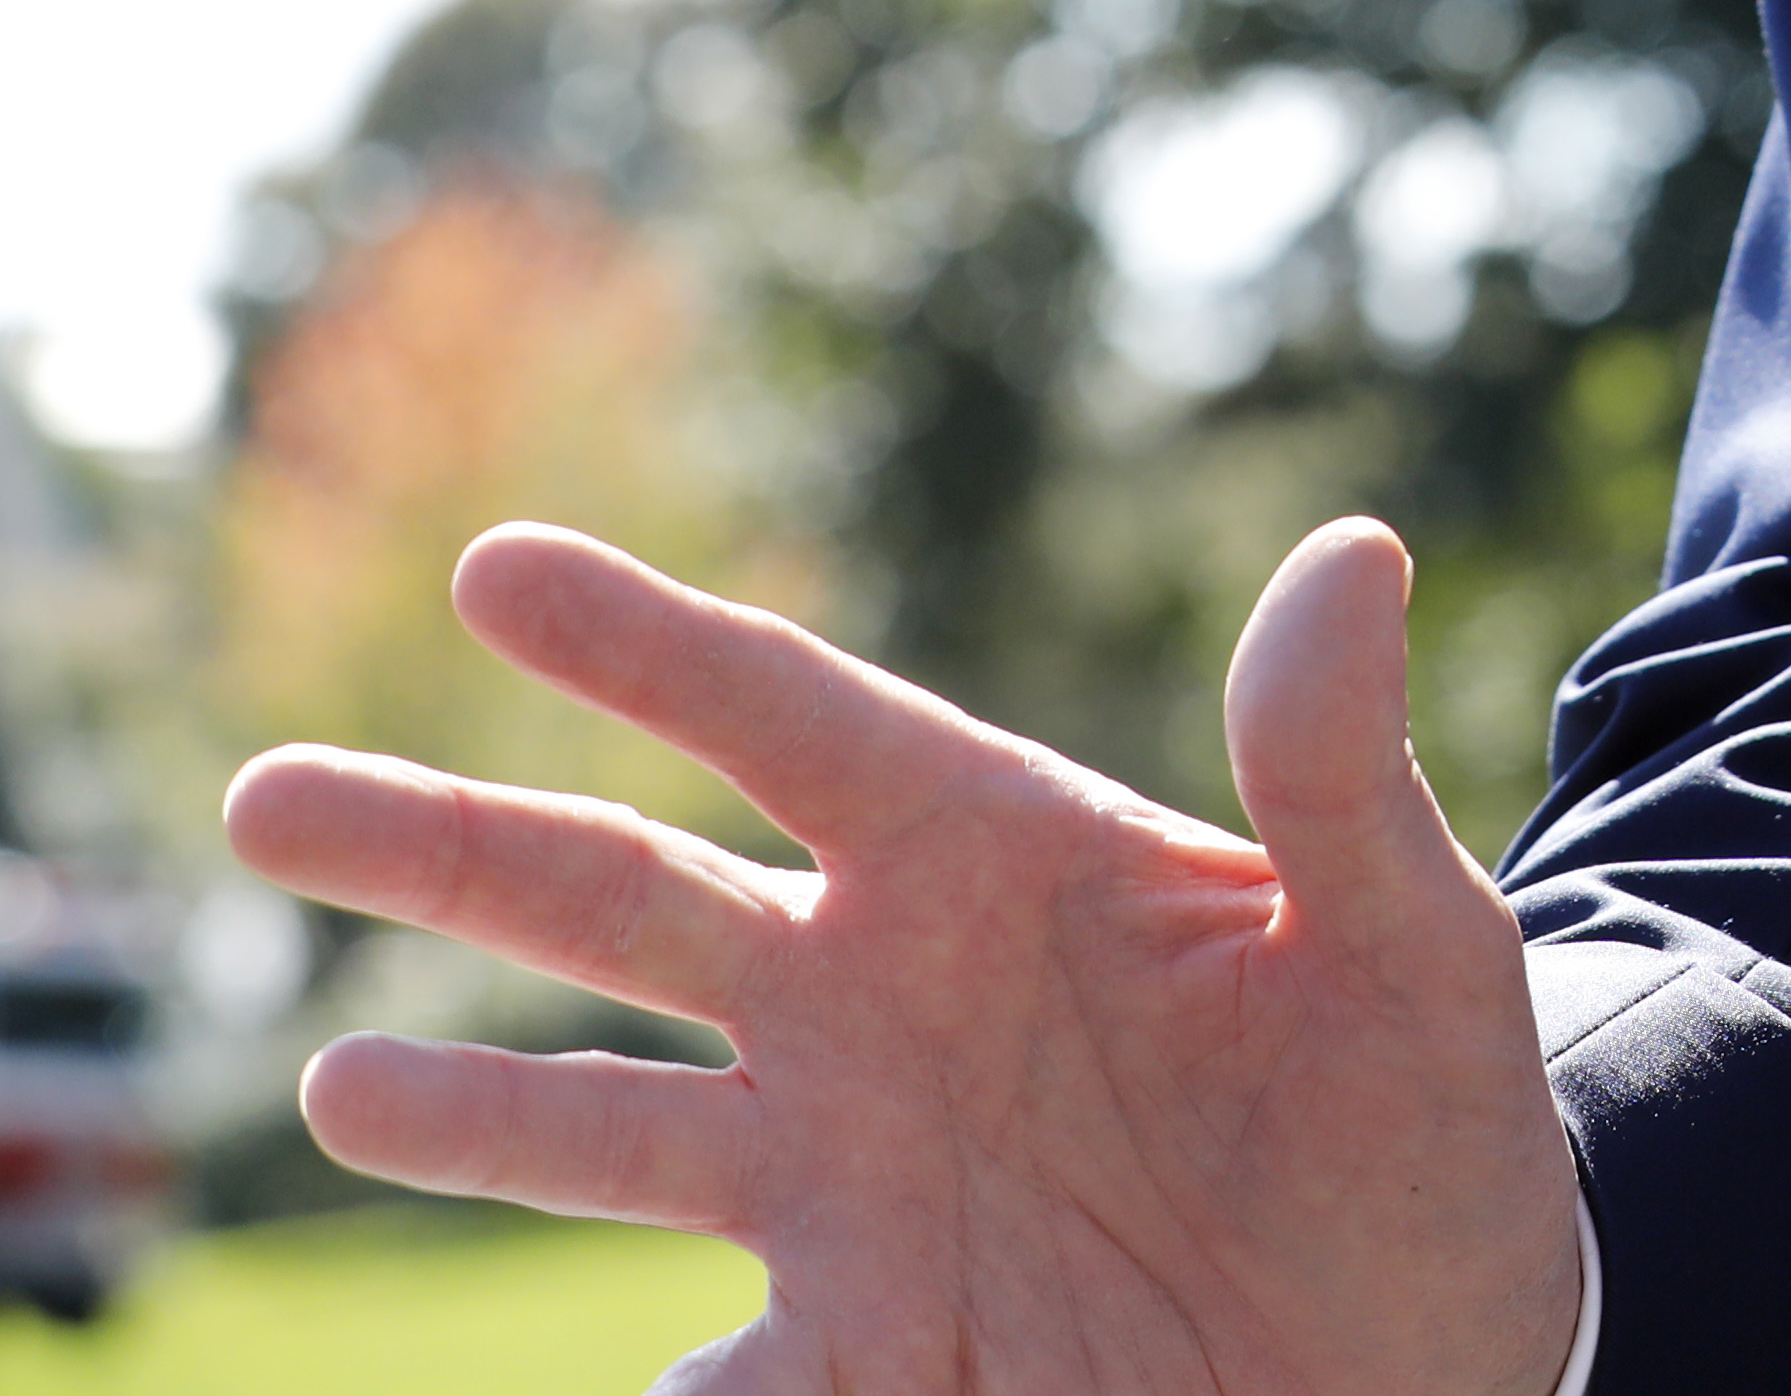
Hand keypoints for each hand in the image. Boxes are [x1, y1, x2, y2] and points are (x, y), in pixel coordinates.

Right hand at [223, 516, 1588, 1395]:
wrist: (1448, 1324)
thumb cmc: (1427, 1113)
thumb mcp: (1414, 943)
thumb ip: (1341, 773)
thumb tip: (1359, 553)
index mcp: (1005, 861)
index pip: (797, 721)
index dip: (654, 643)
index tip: (502, 565)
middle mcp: (882, 1002)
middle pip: (622, 897)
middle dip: (447, 841)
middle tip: (268, 795)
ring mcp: (850, 1176)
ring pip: (601, 1126)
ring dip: (467, 1109)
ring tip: (340, 1082)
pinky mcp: (864, 1345)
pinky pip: (702, 1382)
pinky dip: (638, 1395)